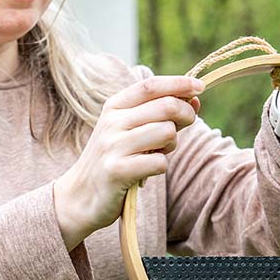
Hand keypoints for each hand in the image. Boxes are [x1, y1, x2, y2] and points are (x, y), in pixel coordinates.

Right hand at [53, 76, 202, 249]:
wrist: (79, 196)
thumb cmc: (113, 160)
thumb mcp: (129, 130)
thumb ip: (159, 114)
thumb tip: (195, 98)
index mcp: (114, 107)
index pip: (151, 85)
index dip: (179, 83)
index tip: (200, 87)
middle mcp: (112, 122)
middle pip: (166, 106)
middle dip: (186, 115)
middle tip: (184, 126)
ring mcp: (113, 146)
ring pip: (166, 132)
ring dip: (171, 145)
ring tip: (157, 153)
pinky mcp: (118, 171)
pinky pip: (160, 162)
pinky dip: (160, 167)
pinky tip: (146, 171)